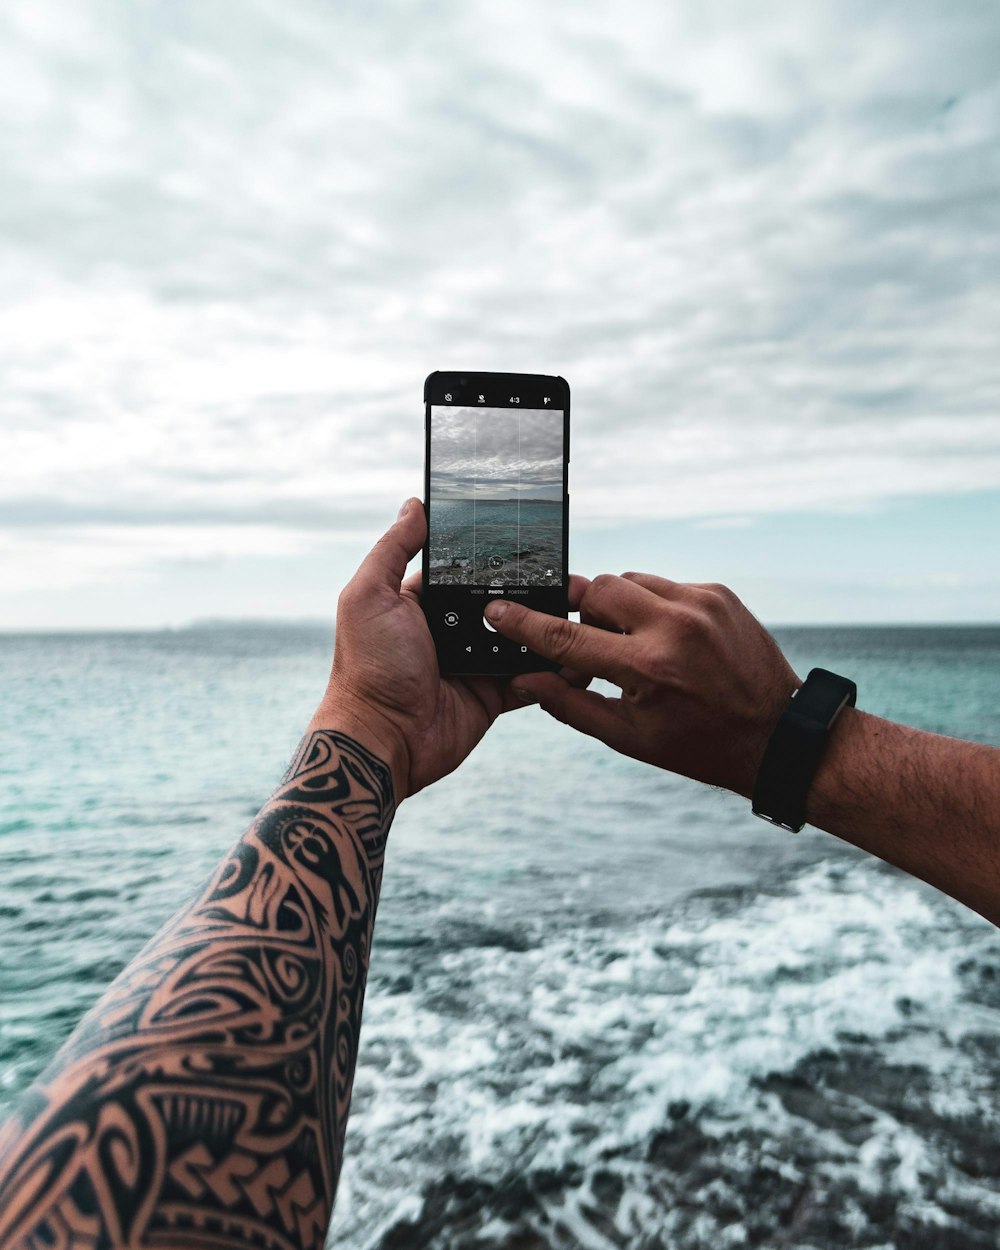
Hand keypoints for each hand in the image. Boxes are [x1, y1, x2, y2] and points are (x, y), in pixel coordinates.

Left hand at [313, 498, 589, 800]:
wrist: (383, 739)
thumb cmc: (368, 667)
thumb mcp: (369, 597)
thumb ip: (392, 549)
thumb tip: (415, 505)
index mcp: (423, 602)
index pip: (467, 570)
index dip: (495, 557)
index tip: (530, 539)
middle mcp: (451, 630)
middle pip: (502, 602)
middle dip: (532, 592)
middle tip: (568, 578)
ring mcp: (475, 663)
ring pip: (522, 638)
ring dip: (547, 630)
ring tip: (582, 613)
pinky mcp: (494, 695)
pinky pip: (530, 678)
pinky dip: (550, 671)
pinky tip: (574, 656)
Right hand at [483, 573, 800, 796]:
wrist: (778, 736)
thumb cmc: (700, 744)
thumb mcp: (630, 738)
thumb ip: (571, 704)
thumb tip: (526, 678)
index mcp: (648, 669)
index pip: (568, 637)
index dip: (525, 623)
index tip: (498, 609)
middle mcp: (674, 627)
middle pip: (594, 590)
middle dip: (583, 614)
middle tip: (593, 648)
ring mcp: (700, 604)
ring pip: (628, 581)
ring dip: (617, 608)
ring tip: (634, 647)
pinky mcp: (718, 593)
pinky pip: (663, 584)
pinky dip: (652, 607)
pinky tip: (667, 641)